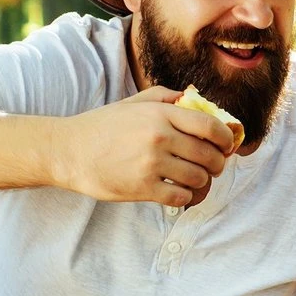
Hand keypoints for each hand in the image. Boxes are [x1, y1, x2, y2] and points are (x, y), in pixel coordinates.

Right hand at [57, 86, 239, 206]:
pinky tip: (179, 192)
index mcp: (160, 114)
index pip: (210, 126)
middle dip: (218, 163)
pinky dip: (186, 197)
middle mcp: (159, 137)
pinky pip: (181, 197)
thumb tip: (196, 99)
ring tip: (194, 178)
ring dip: (202, 181)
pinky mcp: (143, 188)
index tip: (227, 145)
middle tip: (214, 166)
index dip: (226, 138)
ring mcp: (152, 164)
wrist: (69, 151)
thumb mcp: (134, 103)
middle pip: (209, 155)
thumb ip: (166, 98)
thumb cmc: (103, 126)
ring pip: (199, 178)